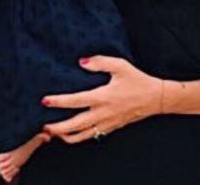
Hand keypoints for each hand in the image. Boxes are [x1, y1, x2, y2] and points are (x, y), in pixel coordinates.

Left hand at [41, 56, 162, 142]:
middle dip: (58, 128)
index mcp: (103, 97)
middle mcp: (103, 113)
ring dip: (67, 136)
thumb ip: (99, 61)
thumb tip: (81, 62)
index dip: (59, 102)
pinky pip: (93, 136)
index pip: (75, 101)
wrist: (156, 98)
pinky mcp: (112, 127)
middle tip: (44, 127)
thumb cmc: (137, 80)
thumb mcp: (120, 65)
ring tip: (54, 134)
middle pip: (75, 125)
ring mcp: (108, 123)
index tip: (45, 101)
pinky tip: (73, 135)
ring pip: (84, 135)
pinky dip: (80, 137)